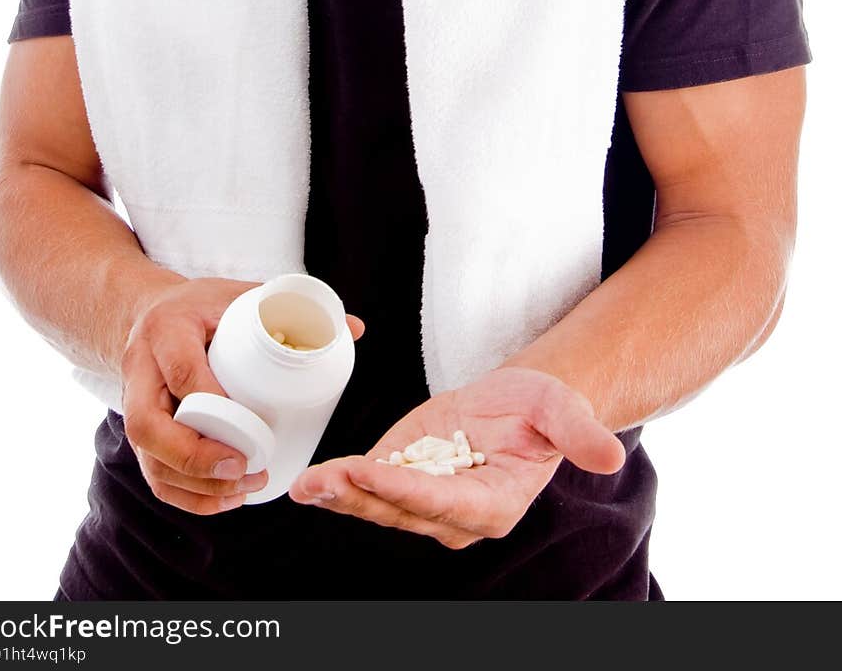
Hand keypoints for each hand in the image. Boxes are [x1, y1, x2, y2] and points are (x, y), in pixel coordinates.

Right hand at [121, 276, 364, 515]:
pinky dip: (186, 496)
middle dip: (195, 457)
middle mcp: (141, 369)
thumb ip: (292, 307)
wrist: (148, 312)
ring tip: (242, 489)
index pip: (181, 368)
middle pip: (149, 426)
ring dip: (194, 485)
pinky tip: (223, 500)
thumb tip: (355, 329)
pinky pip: (154, 474)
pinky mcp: (140, 430)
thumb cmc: (202, 305)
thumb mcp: (240, 293)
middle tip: (242, 466)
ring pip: (149, 459)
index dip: (210, 398)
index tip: (248, 420)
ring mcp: (133, 403)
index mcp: (167, 329)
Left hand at [288, 366, 624, 547]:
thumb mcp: (562, 409)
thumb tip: (610, 455)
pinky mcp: (403, 477)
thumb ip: (579, 433)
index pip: (443, 502)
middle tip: (323, 481)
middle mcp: (455, 514)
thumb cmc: (541, 407)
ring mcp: (425, 499)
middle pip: (402, 510)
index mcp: (494, 503)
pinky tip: (311, 479)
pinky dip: (339, 484)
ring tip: (306, 484)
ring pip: (378, 504)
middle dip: (360, 496)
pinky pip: (369, 486)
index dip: (404, 488)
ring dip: (341, 494)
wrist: (516, 402)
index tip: (370, 469)